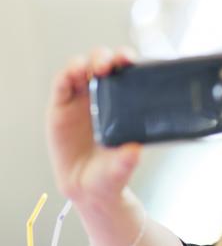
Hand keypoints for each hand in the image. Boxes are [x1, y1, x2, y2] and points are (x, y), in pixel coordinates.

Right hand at [47, 47, 141, 206]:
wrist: (88, 188)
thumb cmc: (111, 172)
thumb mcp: (122, 168)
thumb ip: (128, 160)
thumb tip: (135, 150)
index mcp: (125, 104)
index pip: (127, 74)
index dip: (128, 62)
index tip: (131, 60)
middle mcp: (104, 97)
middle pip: (104, 64)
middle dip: (106, 57)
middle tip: (107, 67)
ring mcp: (81, 99)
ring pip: (81, 69)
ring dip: (83, 63)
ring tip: (87, 70)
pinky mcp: (61, 106)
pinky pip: (61, 84)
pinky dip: (65, 76)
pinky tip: (70, 76)